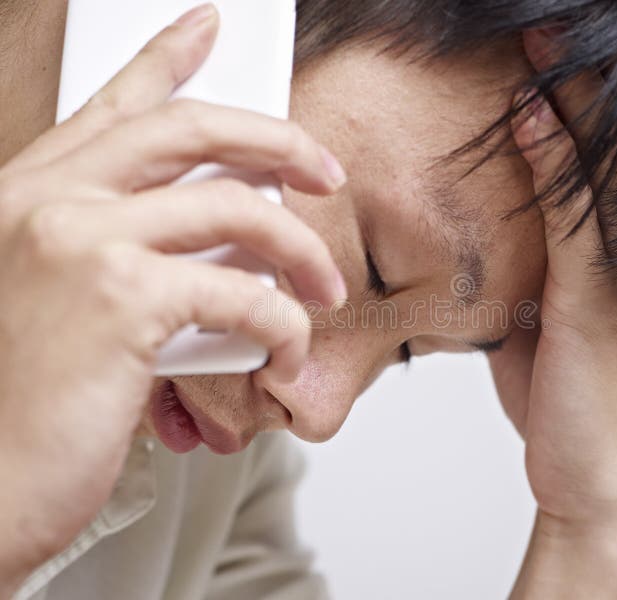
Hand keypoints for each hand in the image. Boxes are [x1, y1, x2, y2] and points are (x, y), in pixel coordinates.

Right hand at [0, 6, 345, 591]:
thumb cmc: (22, 408)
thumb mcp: (62, 310)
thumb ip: (128, 261)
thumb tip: (224, 251)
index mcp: (30, 196)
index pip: (113, 106)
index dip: (165, 59)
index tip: (207, 28)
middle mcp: (49, 201)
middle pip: (192, 130)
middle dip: (277, 141)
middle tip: (323, 169)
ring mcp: (81, 241)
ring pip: (238, 210)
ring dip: (301, 251)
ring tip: (324, 288)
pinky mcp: (122, 297)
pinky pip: (246, 294)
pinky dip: (285, 326)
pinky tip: (287, 355)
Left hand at [489, 31, 616, 596]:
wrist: (600, 477)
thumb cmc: (568, 402)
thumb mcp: (543, 326)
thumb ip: (532, 279)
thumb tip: (494, 248)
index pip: (608, 163)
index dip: (584, 104)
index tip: (548, 54)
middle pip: (615, 150)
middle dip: (585, 84)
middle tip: (550, 27)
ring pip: (603, 169)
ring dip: (573, 102)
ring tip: (545, 43)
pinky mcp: (599, 297)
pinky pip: (579, 216)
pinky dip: (558, 161)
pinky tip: (535, 117)